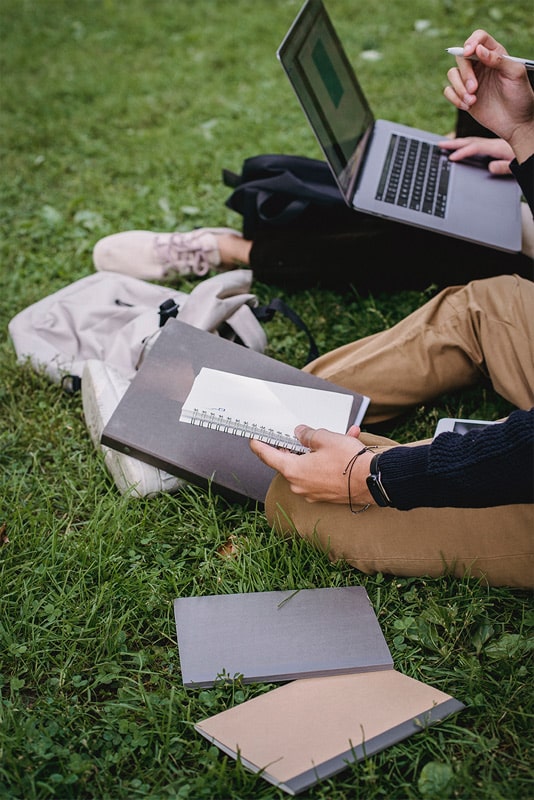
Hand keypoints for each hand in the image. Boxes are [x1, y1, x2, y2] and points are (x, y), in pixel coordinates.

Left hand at [249, 424, 375, 504]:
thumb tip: (300, 434)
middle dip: (296, 445)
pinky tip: (345, 445)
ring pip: (309, 466)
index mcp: (293, 471)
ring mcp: (312, 492)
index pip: (268, 456)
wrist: (374, 481)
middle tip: (298, 433)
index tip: (253, 439)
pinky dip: (330, 461)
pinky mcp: (326, 494)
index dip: (259, 445)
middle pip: (290, 461)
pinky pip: (322, 473)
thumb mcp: (325, 438)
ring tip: (337, 435)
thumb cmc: (348, 461)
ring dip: (319, 451)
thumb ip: (308, 435)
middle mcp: (299, 484)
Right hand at [437, 136, 513, 174]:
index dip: (463, 152)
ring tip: (446, 145)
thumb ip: (504, 166)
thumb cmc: (529, 155)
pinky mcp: (494, 147)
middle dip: (454, 144)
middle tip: (440, 145)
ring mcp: (493, 145)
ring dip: (458, 143)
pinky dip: (466, 144)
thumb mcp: (516, 163)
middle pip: (470, 142)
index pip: (476, 148)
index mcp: (498, 147)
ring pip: (472, 141)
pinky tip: (461, 148)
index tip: (452, 157)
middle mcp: (494, 144)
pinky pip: (477, 144)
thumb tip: (490, 167)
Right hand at [443, 29, 533, 162]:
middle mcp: (480, 65)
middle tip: (474, 88)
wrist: (516, 123)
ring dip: (459, 88)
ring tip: (472, 101)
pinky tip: (468, 106)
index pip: (479, 38)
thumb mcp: (515, 74)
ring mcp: (470, 81)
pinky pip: (448, 91)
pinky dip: (454, 98)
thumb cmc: (520, 97)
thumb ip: (498, 60)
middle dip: (465, 73)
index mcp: (495, 54)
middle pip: (461, 57)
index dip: (471, 42)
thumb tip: (479, 50)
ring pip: (452, 74)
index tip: (468, 52)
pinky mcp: (463, 96)